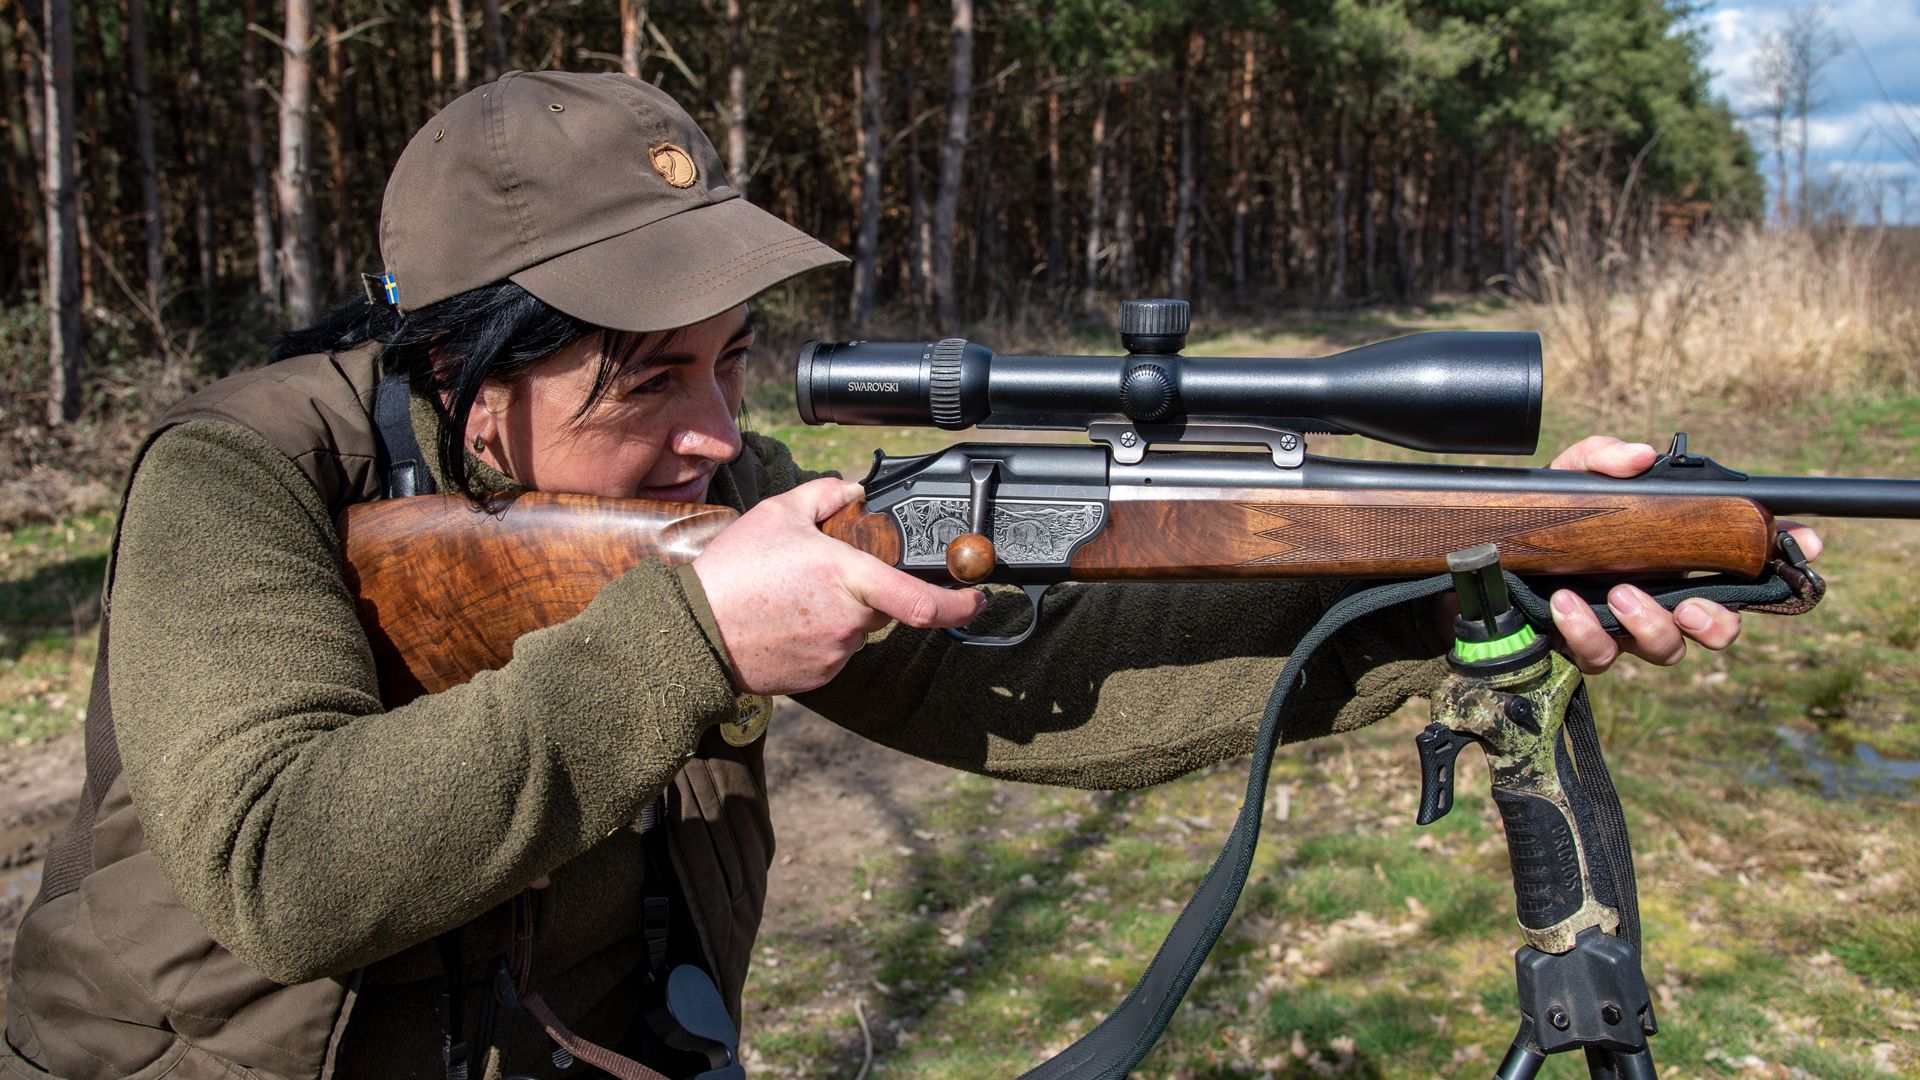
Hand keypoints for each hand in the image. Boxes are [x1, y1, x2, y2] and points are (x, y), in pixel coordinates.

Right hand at [691, 478, 986, 694]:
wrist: (693, 634)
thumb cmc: (733, 573)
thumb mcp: (777, 513)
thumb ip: (824, 495)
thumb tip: (853, 490)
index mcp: (848, 578)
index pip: (923, 601)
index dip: (961, 604)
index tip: (977, 597)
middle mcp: (849, 621)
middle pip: (884, 604)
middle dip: (868, 588)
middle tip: (820, 574)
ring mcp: (835, 653)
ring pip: (858, 628)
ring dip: (839, 612)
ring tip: (789, 597)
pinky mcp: (819, 677)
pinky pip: (835, 651)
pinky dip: (820, 635)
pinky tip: (784, 621)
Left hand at [1543, 436, 1822, 673]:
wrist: (1487, 555)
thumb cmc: (1549, 516)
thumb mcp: (1572, 476)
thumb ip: (1603, 458)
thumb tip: (1639, 457)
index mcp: (1678, 554)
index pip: (1748, 560)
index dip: (1786, 553)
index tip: (1806, 543)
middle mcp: (1663, 596)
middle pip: (1721, 625)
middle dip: (1720, 622)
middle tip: (1693, 605)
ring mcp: (1627, 627)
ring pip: (1668, 649)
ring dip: (1652, 625)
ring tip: (1622, 595)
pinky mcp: (1586, 646)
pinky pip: (1601, 655)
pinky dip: (1588, 631)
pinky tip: (1567, 604)